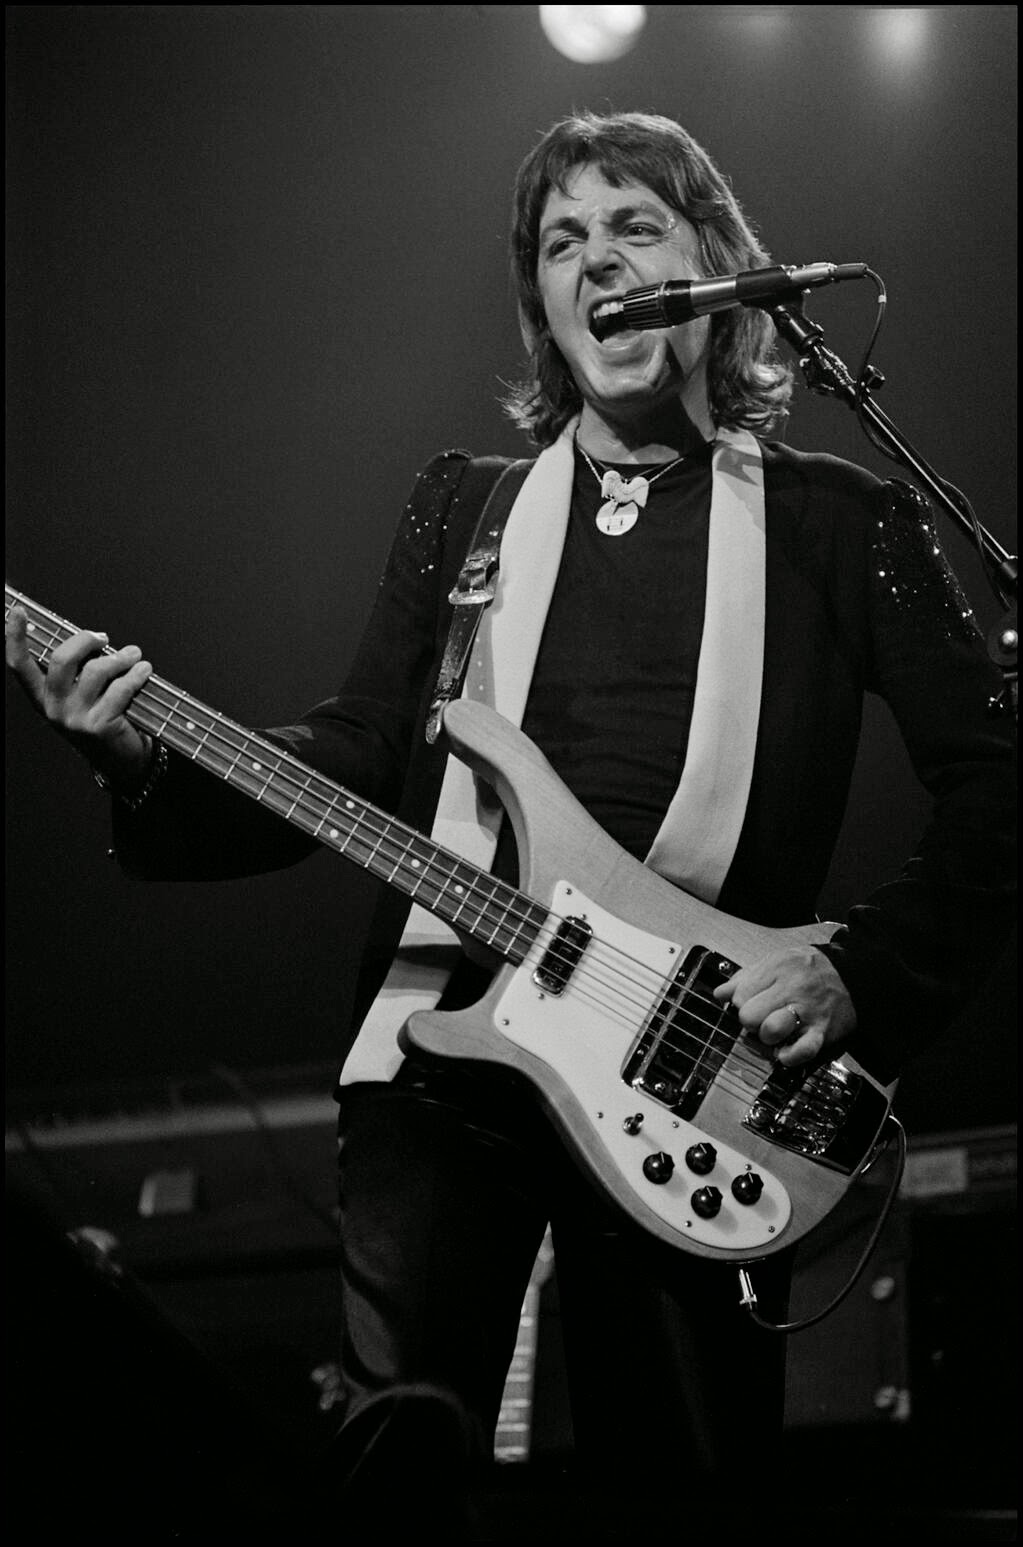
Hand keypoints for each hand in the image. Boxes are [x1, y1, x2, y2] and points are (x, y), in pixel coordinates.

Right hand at [6, 605, 152, 784]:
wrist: (120, 761)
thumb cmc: (104, 719)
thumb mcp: (82, 697)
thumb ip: (80, 671)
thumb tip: (94, 638)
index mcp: (43, 698)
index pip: (20, 666)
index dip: (15, 638)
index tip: (18, 612)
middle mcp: (54, 709)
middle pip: (62, 659)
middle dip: (86, 640)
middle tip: (104, 637)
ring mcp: (75, 719)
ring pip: (96, 671)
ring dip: (121, 657)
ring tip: (134, 655)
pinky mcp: (99, 727)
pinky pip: (120, 689)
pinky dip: (136, 675)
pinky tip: (144, 671)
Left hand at [712, 945, 855, 1067]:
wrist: (856, 975)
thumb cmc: (811, 969)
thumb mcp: (778, 961)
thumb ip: (747, 976)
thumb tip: (720, 994)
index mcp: (778, 968)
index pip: (740, 994)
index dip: (741, 1003)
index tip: (753, 1002)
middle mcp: (792, 989)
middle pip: (749, 1015)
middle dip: (751, 1021)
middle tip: (763, 1017)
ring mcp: (808, 1012)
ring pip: (770, 1031)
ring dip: (767, 1036)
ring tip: (774, 1032)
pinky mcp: (823, 1032)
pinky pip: (800, 1051)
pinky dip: (788, 1056)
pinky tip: (784, 1051)